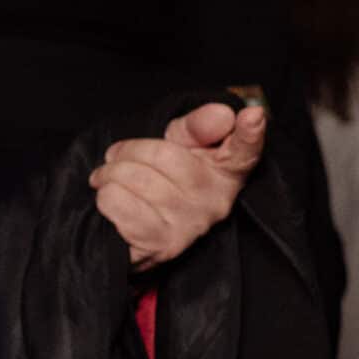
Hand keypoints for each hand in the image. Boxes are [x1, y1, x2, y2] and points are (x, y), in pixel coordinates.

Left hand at [89, 102, 266, 271]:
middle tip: (117, 157)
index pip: (245, 150)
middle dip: (128, 151)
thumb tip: (222, 113)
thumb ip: (198, 125)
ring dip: (110, 174)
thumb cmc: (162, 179)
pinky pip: (118, 203)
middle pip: (164, 156)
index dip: (250, 133)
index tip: (253, 116)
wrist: (137, 226)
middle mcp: (215, 200)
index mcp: (226, 171)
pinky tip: (113, 201)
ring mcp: (191, 225)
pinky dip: (105, 196)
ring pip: (135, 179)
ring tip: (110, 179)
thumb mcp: (180, 145)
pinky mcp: (162, 245)